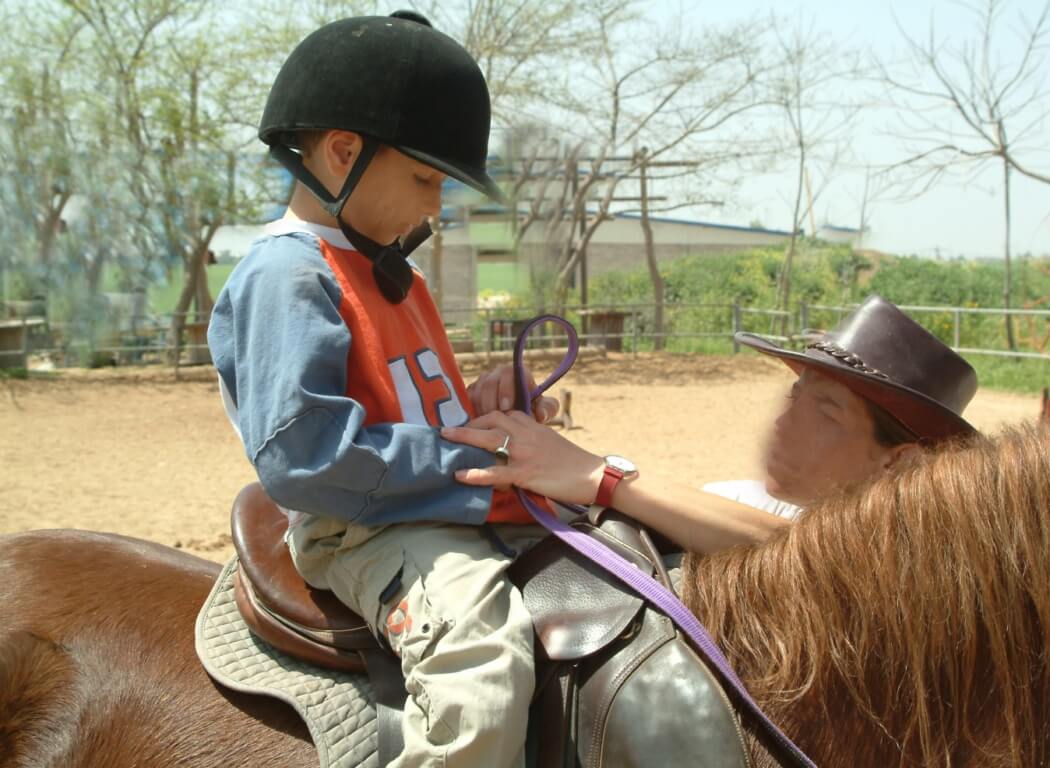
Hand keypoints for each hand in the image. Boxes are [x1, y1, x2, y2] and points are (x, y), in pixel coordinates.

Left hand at [441, 411, 604, 504]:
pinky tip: (461, 475)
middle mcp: (526, 433)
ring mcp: (524, 452)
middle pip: (490, 420)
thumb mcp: (548, 441)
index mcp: (531, 424)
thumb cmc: (572, 462)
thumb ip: (529, 439)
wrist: (592, 475)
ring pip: (489, 440)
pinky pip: (496, 472)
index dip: (482, 418)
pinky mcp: (525, 473)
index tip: (469, 423)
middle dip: (467, 424)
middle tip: (448, 430)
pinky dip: (476, 473)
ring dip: (464, 438)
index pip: (502, 414)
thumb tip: (509, 449)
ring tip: (445, 439)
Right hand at [465, 363, 558, 422]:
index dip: (505, 389)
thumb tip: (541, 413)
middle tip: (494, 419)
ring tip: (488, 425)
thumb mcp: (544, 410)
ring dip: (481, 408)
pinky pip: (466, 399)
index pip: (508, 373)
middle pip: (488, 382)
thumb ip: (547, 409)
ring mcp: (482, 381)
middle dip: (491, 402)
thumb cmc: (533, 410)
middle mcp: (497, 373)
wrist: (520, 418)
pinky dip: (471, 411)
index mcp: (517, 372)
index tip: (507, 408)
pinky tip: (478, 424)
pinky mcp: (471, 392)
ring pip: (476, 391)